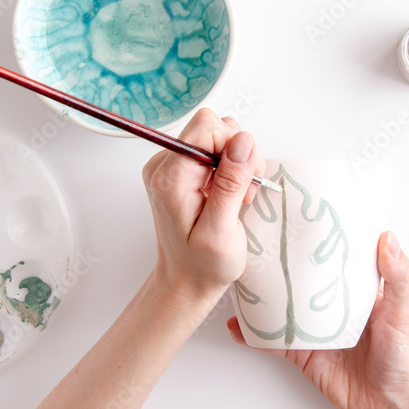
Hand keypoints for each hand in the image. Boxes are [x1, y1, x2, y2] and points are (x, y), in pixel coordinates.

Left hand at [142, 108, 264, 311]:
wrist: (186, 281)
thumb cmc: (203, 265)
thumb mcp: (222, 230)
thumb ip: (231, 183)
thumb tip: (243, 140)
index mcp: (169, 178)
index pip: (206, 128)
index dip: (234, 146)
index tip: (244, 180)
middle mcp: (164, 165)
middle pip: (212, 127)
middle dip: (238, 154)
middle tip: (244, 191)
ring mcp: (171, 166)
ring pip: (217, 135)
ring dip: (237, 162)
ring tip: (238, 196)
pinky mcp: (181, 170)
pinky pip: (213, 150)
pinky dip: (230, 169)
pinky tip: (231, 195)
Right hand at [227, 231, 408, 408]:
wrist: (392, 406)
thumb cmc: (405, 357)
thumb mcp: (404, 312)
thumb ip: (398, 277)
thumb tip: (388, 237)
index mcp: (357, 288)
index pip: (336, 255)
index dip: (320, 237)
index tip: (299, 214)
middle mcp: (333, 304)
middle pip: (302, 278)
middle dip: (281, 262)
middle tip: (256, 241)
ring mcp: (315, 329)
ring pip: (282, 306)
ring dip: (260, 295)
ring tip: (239, 278)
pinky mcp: (303, 354)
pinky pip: (273, 341)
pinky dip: (253, 335)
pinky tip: (237, 327)